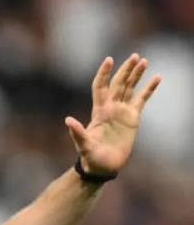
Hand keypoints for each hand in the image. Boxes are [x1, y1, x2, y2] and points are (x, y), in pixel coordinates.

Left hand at [65, 54, 160, 176]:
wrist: (103, 167)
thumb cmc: (91, 158)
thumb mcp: (83, 145)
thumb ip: (77, 133)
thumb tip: (68, 120)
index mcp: (99, 111)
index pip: (101, 87)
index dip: (104, 74)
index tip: (109, 60)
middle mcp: (110, 108)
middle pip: (118, 84)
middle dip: (125, 70)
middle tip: (135, 56)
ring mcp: (122, 112)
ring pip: (130, 88)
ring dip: (136, 75)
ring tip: (144, 61)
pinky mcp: (133, 118)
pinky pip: (142, 99)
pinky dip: (149, 89)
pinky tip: (157, 77)